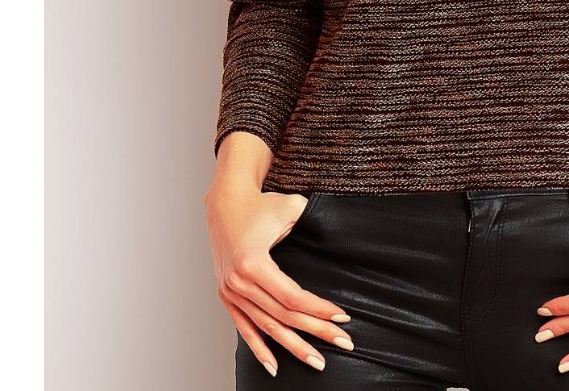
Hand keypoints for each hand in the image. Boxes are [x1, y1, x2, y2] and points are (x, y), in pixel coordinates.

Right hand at [205, 184, 353, 376]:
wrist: (226, 203)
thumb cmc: (261, 204)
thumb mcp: (290, 207)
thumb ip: (314, 220)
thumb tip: (339, 235)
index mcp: (252, 262)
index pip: (292, 296)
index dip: (318, 309)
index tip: (342, 316)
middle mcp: (239, 282)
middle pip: (283, 316)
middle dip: (315, 331)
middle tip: (343, 342)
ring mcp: (230, 291)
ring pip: (266, 326)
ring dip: (292, 346)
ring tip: (317, 361)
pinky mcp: (226, 295)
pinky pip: (244, 327)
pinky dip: (259, 348)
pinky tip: (274, 366)